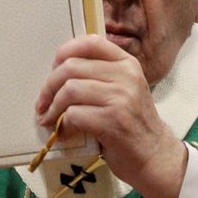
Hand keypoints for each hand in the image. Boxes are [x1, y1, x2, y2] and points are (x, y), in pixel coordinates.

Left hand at [35, 35, 187, 197]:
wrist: (154, 154)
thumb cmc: (132, 121)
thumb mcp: (124, 88)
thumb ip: (100, 74)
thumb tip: (58, 69)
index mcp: (127, 63)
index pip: (91, 42)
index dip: (65, 52)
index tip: (53, 69)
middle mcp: (126, 75)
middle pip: (72, 67)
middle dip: (49, 86)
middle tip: (42, 101)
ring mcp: (121, 98)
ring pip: (70, 90)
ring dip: (52, 106)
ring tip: (48, 117)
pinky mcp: (113, 121)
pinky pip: (74, 114)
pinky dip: (62, 124)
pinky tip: (62, 132)